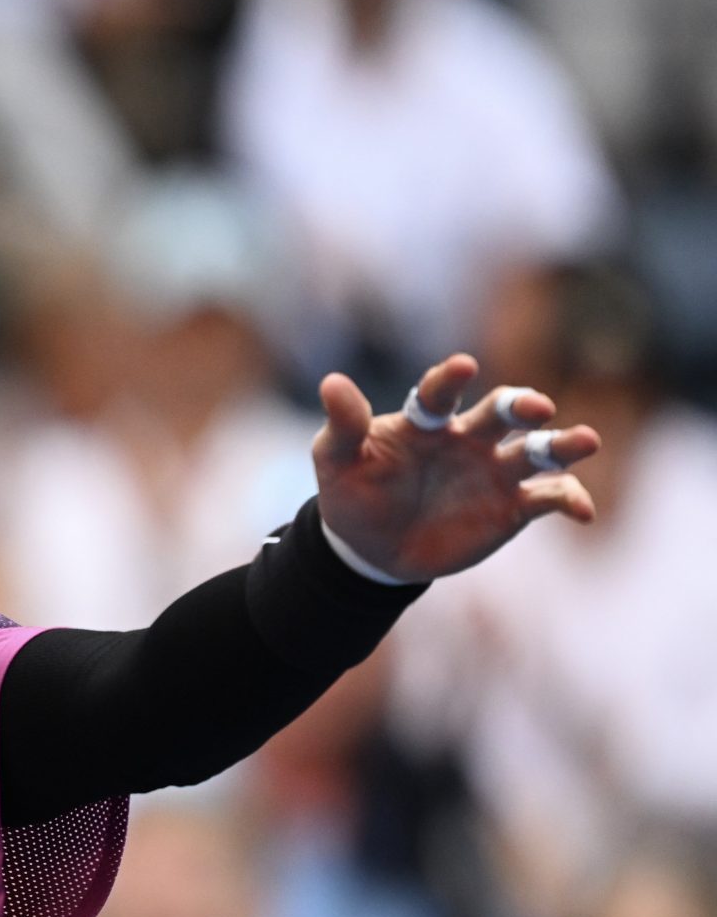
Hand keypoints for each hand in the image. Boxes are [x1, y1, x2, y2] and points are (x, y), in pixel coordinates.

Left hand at [314, 353, 599, 583]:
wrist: (372, 549)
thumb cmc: (353, 493)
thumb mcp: (336, 461)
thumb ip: (343, 425)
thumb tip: (331, 382)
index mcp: (426, 421)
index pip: (439, 393)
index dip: (449, 379)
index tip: (463, 367)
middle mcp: (469, 438)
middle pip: (503, 412)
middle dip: (521, 405)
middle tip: (537, 408)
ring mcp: (495, 471)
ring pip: (539, 450)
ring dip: (564, 445)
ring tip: (586, 440)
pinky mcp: (513, 507)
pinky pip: (549, 498)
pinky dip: (570, 499)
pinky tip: (583, 511)